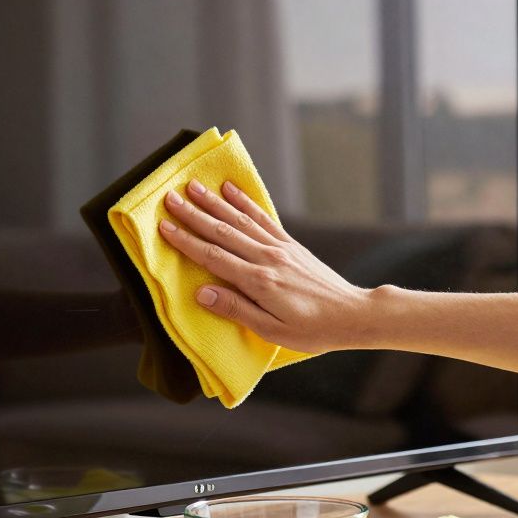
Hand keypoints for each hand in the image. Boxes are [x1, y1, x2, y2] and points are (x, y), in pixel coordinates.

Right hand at [157, 179, 378, 352]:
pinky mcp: (290, 244)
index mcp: (259, 282)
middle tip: (170, 197)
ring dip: (214, 202)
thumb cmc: (312, 330)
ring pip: (240, 220)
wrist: (353, 314)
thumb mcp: (272, 331)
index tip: (164, 226)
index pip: (214, 257)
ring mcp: (280, 248)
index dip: (187, 241)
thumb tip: (202, 293)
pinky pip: (263, 218)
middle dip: (194, 214)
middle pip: (223, 232)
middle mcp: (267, 258)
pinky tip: (231, 190)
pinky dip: (245, 202)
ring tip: (193, 186)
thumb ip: (236, 310)